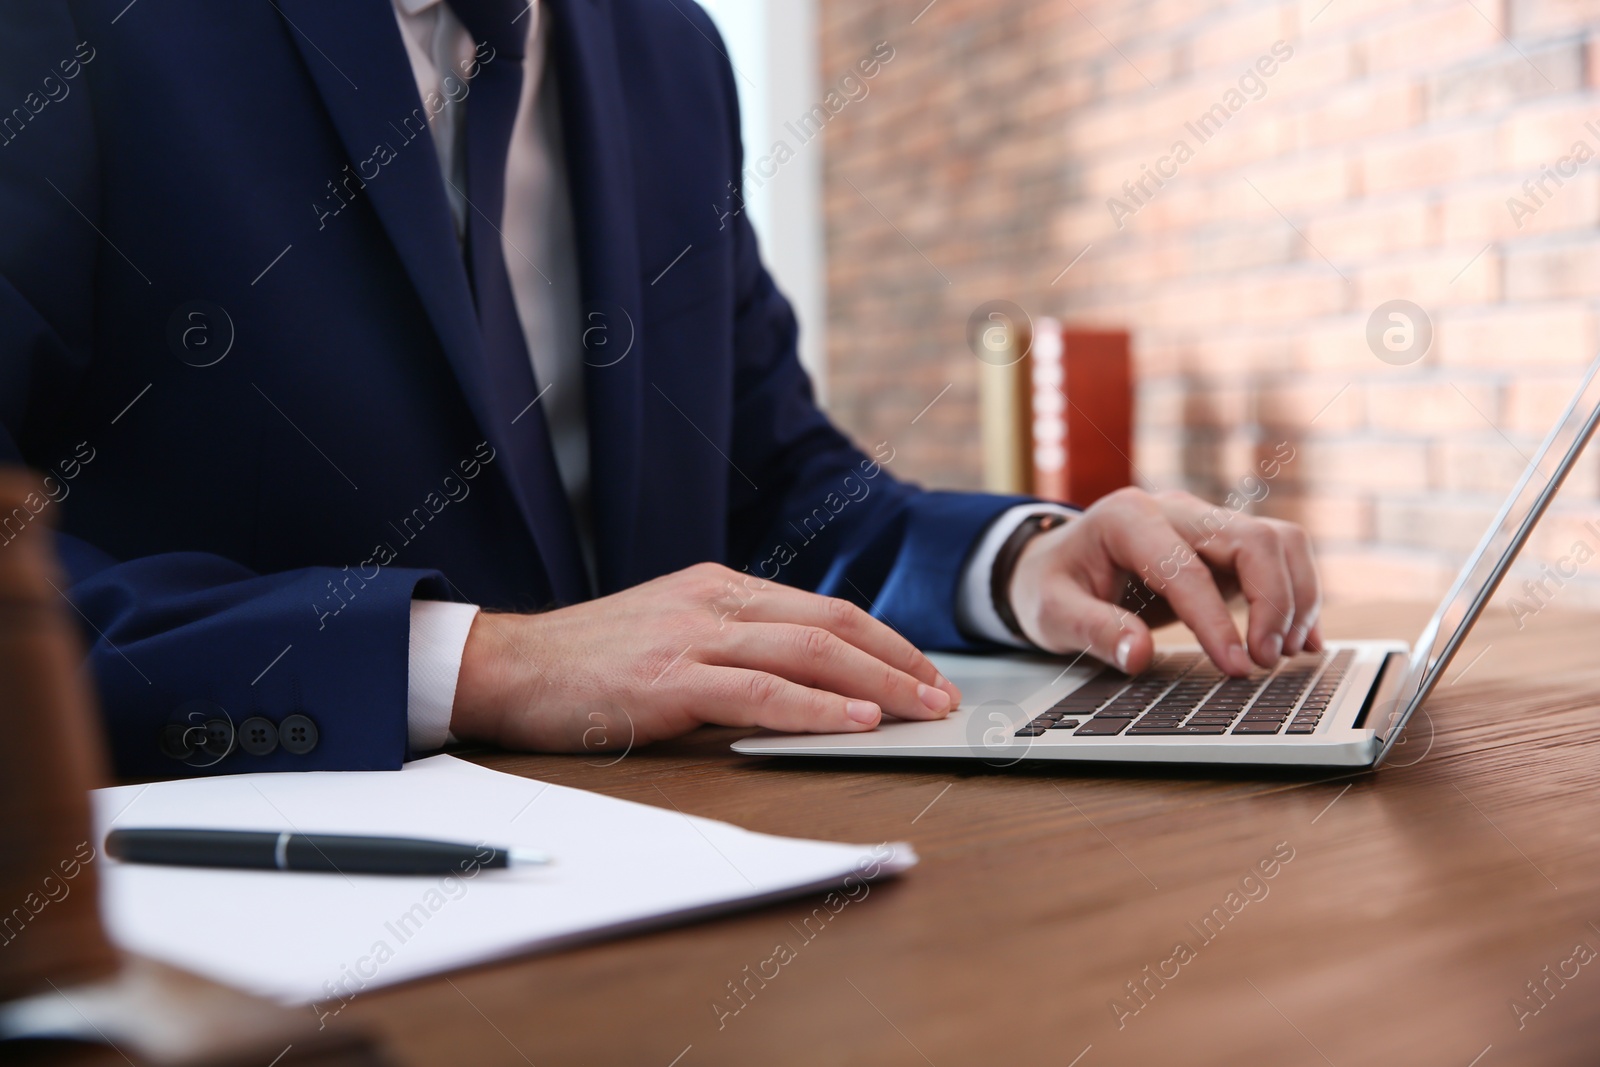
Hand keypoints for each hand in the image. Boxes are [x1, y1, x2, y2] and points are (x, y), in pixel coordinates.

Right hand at [448, 563, 961, 750]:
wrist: (509, 666)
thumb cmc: (588, 661)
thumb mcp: (670, 631)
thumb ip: (732, 645)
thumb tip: (802, 682)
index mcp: (719, 587)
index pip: (823, 608)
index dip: (884, 641)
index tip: (923, 672)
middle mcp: (715, 600)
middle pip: (832, 622)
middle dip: (899, 660)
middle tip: (942, 696)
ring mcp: (694, 635)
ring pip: (810, 651)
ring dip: (878, 684)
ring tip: (921, 711)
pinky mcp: (671, 678)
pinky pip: (763, 692)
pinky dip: (818, 708)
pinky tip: (856, 723)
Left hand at [1007, 488, 1322, 676]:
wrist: (1051, 564)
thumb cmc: (1049, 585)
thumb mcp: (1051, 611)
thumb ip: (1092, 629)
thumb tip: (1137, 655)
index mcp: (1127, 518)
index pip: (1188, 567)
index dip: (1217, 620)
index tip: (1236, 668)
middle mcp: (1175, 509)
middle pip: (1253, 539)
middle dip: (1273, 602)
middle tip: (1266, 661)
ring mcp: (1204, 523)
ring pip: (1278, 542)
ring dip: (1295, 597)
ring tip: (1287, 654)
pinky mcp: (1222, 546)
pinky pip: (1277, 559)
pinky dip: (1296, 596)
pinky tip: (1300, 641)